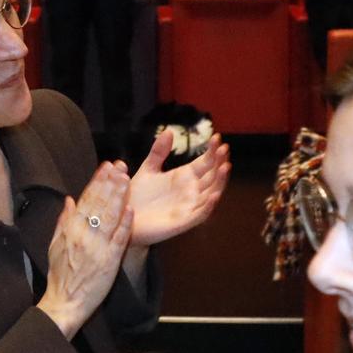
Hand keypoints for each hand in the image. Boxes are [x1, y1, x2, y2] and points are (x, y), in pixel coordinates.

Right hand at [40, 162, 133, 337]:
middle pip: (99, 204)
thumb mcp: (54, 245)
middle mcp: (84, 235)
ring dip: (119, 197)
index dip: (97, 182)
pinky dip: (125, 224)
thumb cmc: (60, 276)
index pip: (85, 199)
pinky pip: (119, 239)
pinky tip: (131, 210)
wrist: (65, 302)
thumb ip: (63, 221)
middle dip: (111, 183)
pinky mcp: (110, 261)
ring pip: (110, 217)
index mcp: (70, 230)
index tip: (105, 167)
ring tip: (127, 180)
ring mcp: (98, 247)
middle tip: (121, 166)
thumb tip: (69, 200)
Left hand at [127, 128, 230, 247]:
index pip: (205, 162)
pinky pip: (200, 214)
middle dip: (219, 162)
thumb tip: (169, 131)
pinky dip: (208, 206)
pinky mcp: (183, 222)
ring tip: (226, 166)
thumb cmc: (138, 196)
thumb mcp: (148, 169)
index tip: (217, 137)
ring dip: (220, 182)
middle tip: (224, 148)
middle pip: (212, 176)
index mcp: (185, 177)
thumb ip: (159, 152)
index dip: (212, 151)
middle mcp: (191, 191)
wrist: (126, 217)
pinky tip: (214, 195)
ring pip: (211, 193)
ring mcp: (189, 207)